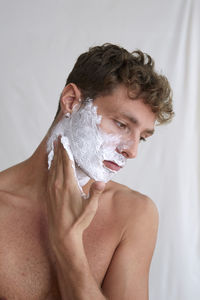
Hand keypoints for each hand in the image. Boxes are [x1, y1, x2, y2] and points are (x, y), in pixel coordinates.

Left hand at [46, 136, 104, 252]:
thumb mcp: (90, 207)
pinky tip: (51, 163)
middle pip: (58, 162)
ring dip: (54, 155)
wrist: (62, 234)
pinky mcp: (48, 194)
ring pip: (52, 167)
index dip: (65, 150)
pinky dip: (50, 166)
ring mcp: (51, 189)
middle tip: (58, 137)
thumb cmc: (78, 221)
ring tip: (54, 146)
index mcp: (68, 185)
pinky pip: (48, 175)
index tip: (64, 140)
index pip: (66, 162)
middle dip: (59, 148)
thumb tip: (101, 181)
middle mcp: (57, 184)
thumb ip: (95, 192)